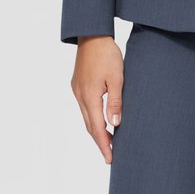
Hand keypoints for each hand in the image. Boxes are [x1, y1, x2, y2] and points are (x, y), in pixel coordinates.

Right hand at [72, 36, 124, 163]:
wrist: (92, 35)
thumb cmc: (107, 54)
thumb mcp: (117, 78)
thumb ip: (115, 101)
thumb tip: (114, 124)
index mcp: (89, 96)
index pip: (97, 128)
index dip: (104, 145)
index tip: (110, 158)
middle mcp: (80, 96)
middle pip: (89, 126)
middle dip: (99, 142)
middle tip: (110, 156)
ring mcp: (77, 90)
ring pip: (86, 117)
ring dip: (96, 131)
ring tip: (108, 142)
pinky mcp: (77, 85)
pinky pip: (84, 107)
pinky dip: (92, 118)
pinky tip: (100, 121)